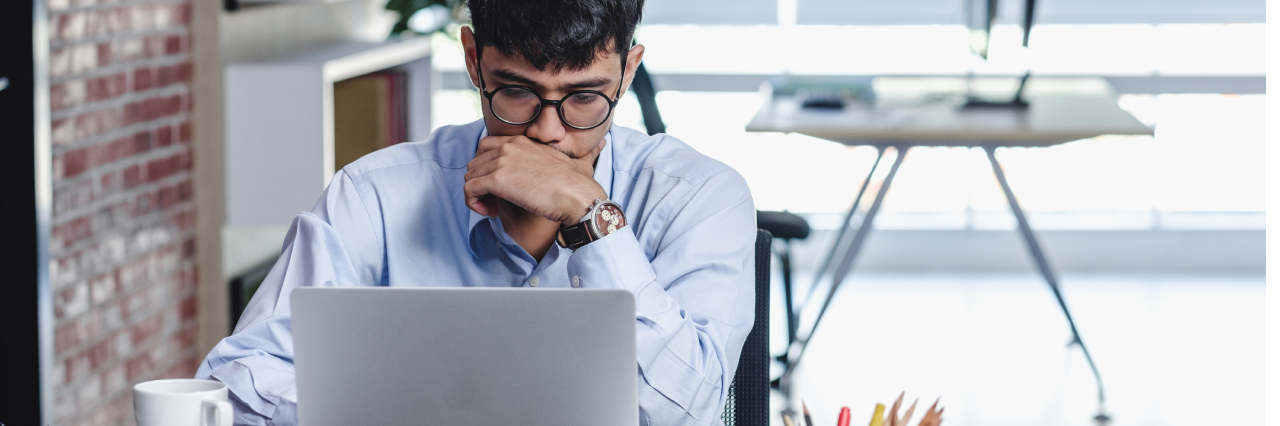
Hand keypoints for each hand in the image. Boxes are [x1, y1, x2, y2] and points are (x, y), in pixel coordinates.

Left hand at [464, 136, 606, 225]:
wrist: (577, 196)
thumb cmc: (580, 185)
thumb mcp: (579, 163)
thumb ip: (585, 152)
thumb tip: (602, 144)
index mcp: (523, 141)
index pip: (486, 146)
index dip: (485, 167)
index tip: (496, 186)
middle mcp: (509, 147)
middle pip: (475, 162)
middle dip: (479, 182)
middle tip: (493, 201)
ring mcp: (501, 161)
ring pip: (470, 176)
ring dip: (476, 195)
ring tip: (492, 209)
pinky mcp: (496, 179)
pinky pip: (469, 189)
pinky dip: (473, 203)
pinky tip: (489, 213)